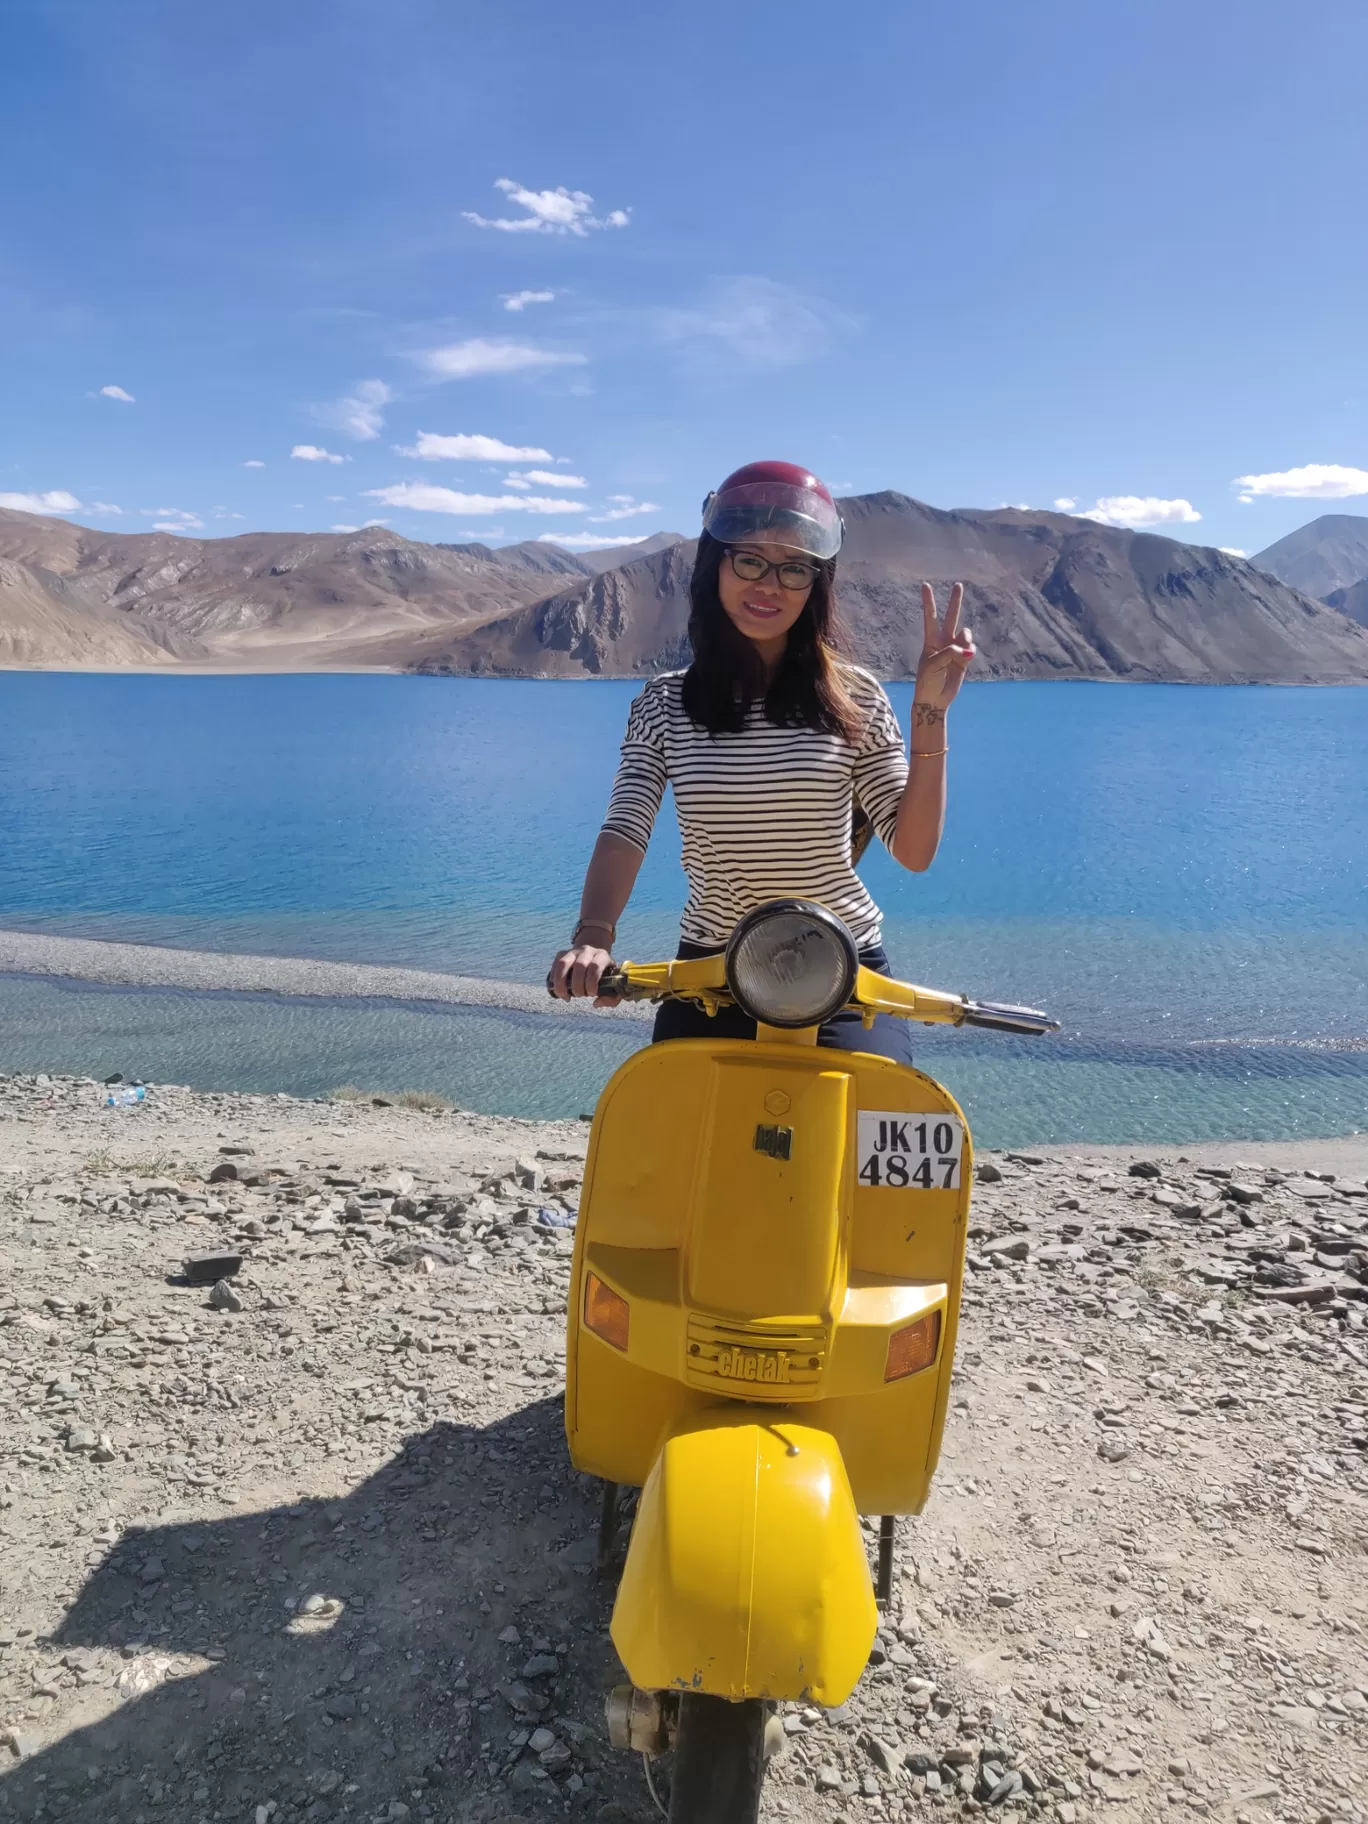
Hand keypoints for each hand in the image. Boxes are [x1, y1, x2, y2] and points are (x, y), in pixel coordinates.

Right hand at [546, 944, 620, 1006]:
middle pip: (579, 966)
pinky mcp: (562, 954)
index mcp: (602, 956)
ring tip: (565, 996)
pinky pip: (555, 965)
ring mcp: (573, 951)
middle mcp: (587, 951)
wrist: (595, 956)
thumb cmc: (605, 975)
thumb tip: (596, 1003)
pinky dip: (554, 980)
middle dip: (578, 985)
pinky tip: (559, 990)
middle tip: (580, 995)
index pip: (595, 966)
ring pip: (563, 963)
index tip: (592, 994)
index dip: (592, 982)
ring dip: (562, 983)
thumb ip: (612, 998)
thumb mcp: (614, 984)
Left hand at [914, 582, 975, 722]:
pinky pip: (971, 649)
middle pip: (951, 616)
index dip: (928, 602)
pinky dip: (970, 653)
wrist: (934, 700)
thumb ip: (949, 653)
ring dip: (965, 640)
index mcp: (931, 641)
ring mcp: (955, 649)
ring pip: (965, 634)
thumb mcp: (934, 665)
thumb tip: (967, 649)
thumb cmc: (927, 681)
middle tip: (958, 584)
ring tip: (961, 653)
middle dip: (955, 601)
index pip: (930, 617)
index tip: (925, 585)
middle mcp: (943, 641)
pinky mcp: (964, 659)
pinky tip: (966, 659)